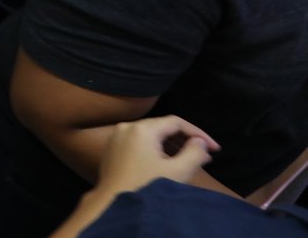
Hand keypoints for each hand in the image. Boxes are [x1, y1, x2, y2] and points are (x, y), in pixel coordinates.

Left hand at [96, 116, 219, 195]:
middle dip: (185, 140)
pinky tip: (168, 163)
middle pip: (162, 127)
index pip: (176, 122)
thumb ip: (194, 153)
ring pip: (151, 135)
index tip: (215, 149)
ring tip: (191, 160)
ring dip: (171, 145)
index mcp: (141, 129)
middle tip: (205, 155)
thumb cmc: (146, 188)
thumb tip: (200, 143)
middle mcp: (126, 127)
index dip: (199, 134)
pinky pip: (139, 142)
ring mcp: (116, 137)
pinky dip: (156, 149)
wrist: (112, 205)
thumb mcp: (177, 172)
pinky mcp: (112, 149)